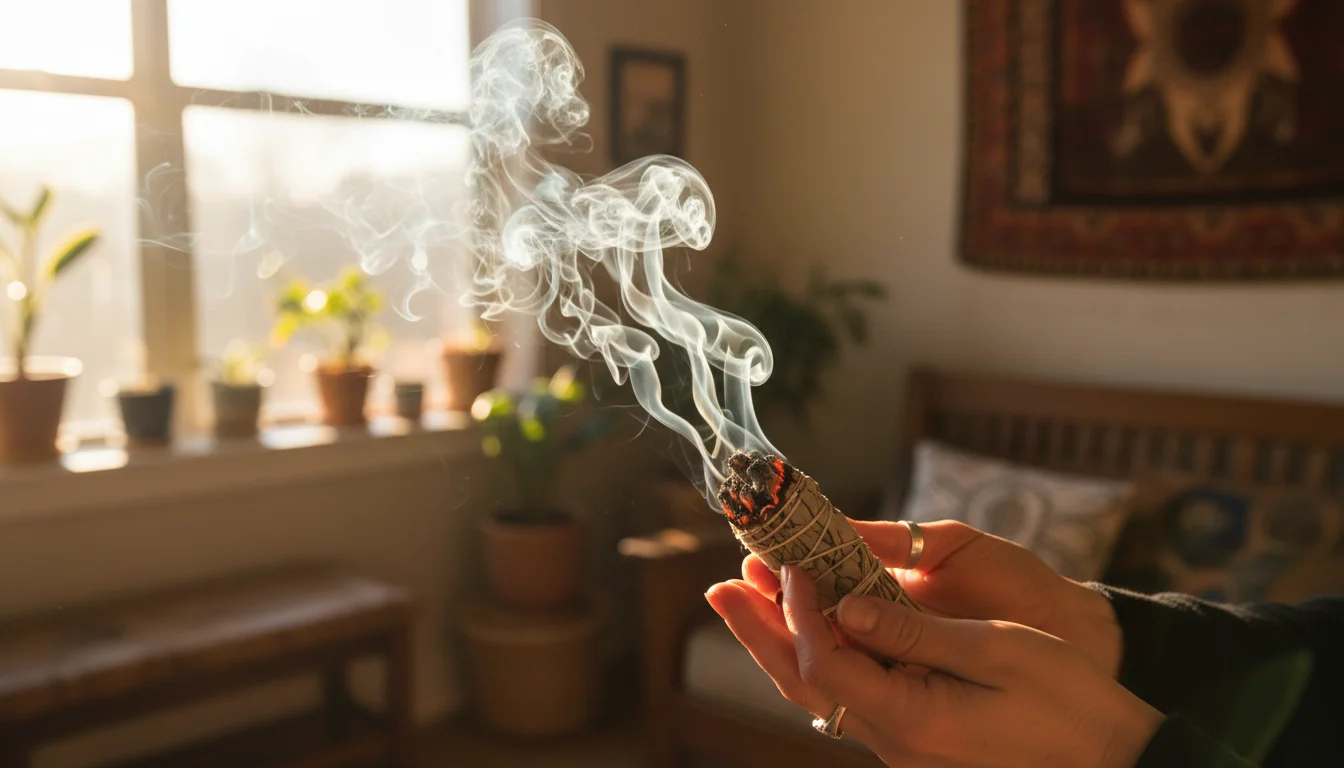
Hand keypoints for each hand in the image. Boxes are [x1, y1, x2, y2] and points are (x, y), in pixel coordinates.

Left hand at [706, 566, 1161, 767]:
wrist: (1117, 764)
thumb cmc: (1072, 705)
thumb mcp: (999, 652)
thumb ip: (915, 630)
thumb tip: (846, 605)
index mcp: (912, 718)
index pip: (826, 661)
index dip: (798, 611)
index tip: (790, 565)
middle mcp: (895, 740)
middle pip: (805, 682)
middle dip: (759, 631)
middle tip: (718, 588)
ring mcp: (903, 745)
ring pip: (822, 691)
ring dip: (782, 642)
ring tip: (746, 601)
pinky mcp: (917, 740)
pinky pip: (851, 696)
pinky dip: (821, 656)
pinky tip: (811, 628)